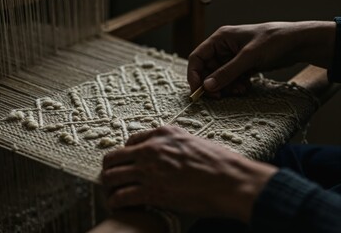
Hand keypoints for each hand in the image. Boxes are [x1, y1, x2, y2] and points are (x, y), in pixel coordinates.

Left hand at [101, 126, 277, 222]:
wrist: (231, 181)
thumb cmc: (220, 163)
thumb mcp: (193, 141)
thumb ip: (174, 144)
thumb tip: (167, 152)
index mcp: (162, 133)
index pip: (130, 141)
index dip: (126, 156)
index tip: (127, 166)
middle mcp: (151, 148)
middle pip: (112, 158)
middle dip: (109, 171)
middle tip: (114, 181)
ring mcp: (149, 169)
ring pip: (110, 177)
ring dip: (109, 188)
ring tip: (113, 196)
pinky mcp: (151, 191)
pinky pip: (120, 197)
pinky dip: (115, 203)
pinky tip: (119, 207)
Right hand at [188, 21, 335, 94]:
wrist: (299, 43)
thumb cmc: (274, 41)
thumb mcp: (249, 58)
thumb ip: (227, 73)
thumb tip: (207, 87)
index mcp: (220, 39)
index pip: (197, 58)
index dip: (194, 75)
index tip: (198, 91)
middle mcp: (223, 47)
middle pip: (207, 70)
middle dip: (213, 84)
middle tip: (220, 96)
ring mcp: (233, 57)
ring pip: (219, 77)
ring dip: (226, 87)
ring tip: (239, 90)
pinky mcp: (242, 65)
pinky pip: (231, 79)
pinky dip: (235, 85)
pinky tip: (245, 88)